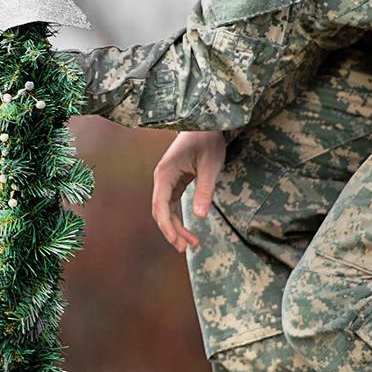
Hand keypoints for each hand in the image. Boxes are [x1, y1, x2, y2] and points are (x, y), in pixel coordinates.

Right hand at [151, 130, 226, 251]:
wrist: (206, 123)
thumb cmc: (208, 140)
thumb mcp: (210, 166)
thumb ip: (204, 190)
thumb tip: (200, 216)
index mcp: (165, 173)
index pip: (161, 205)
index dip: (167, 226)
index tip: (177, 242)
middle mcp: (161, 178)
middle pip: (160, 211)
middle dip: (171, 231)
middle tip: (185, 248)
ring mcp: (166, 180)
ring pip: (165, 210)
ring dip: (175, 227)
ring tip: (190, 244)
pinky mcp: (174, 181)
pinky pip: (172, 204)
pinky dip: (178, 218)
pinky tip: (187, 230)